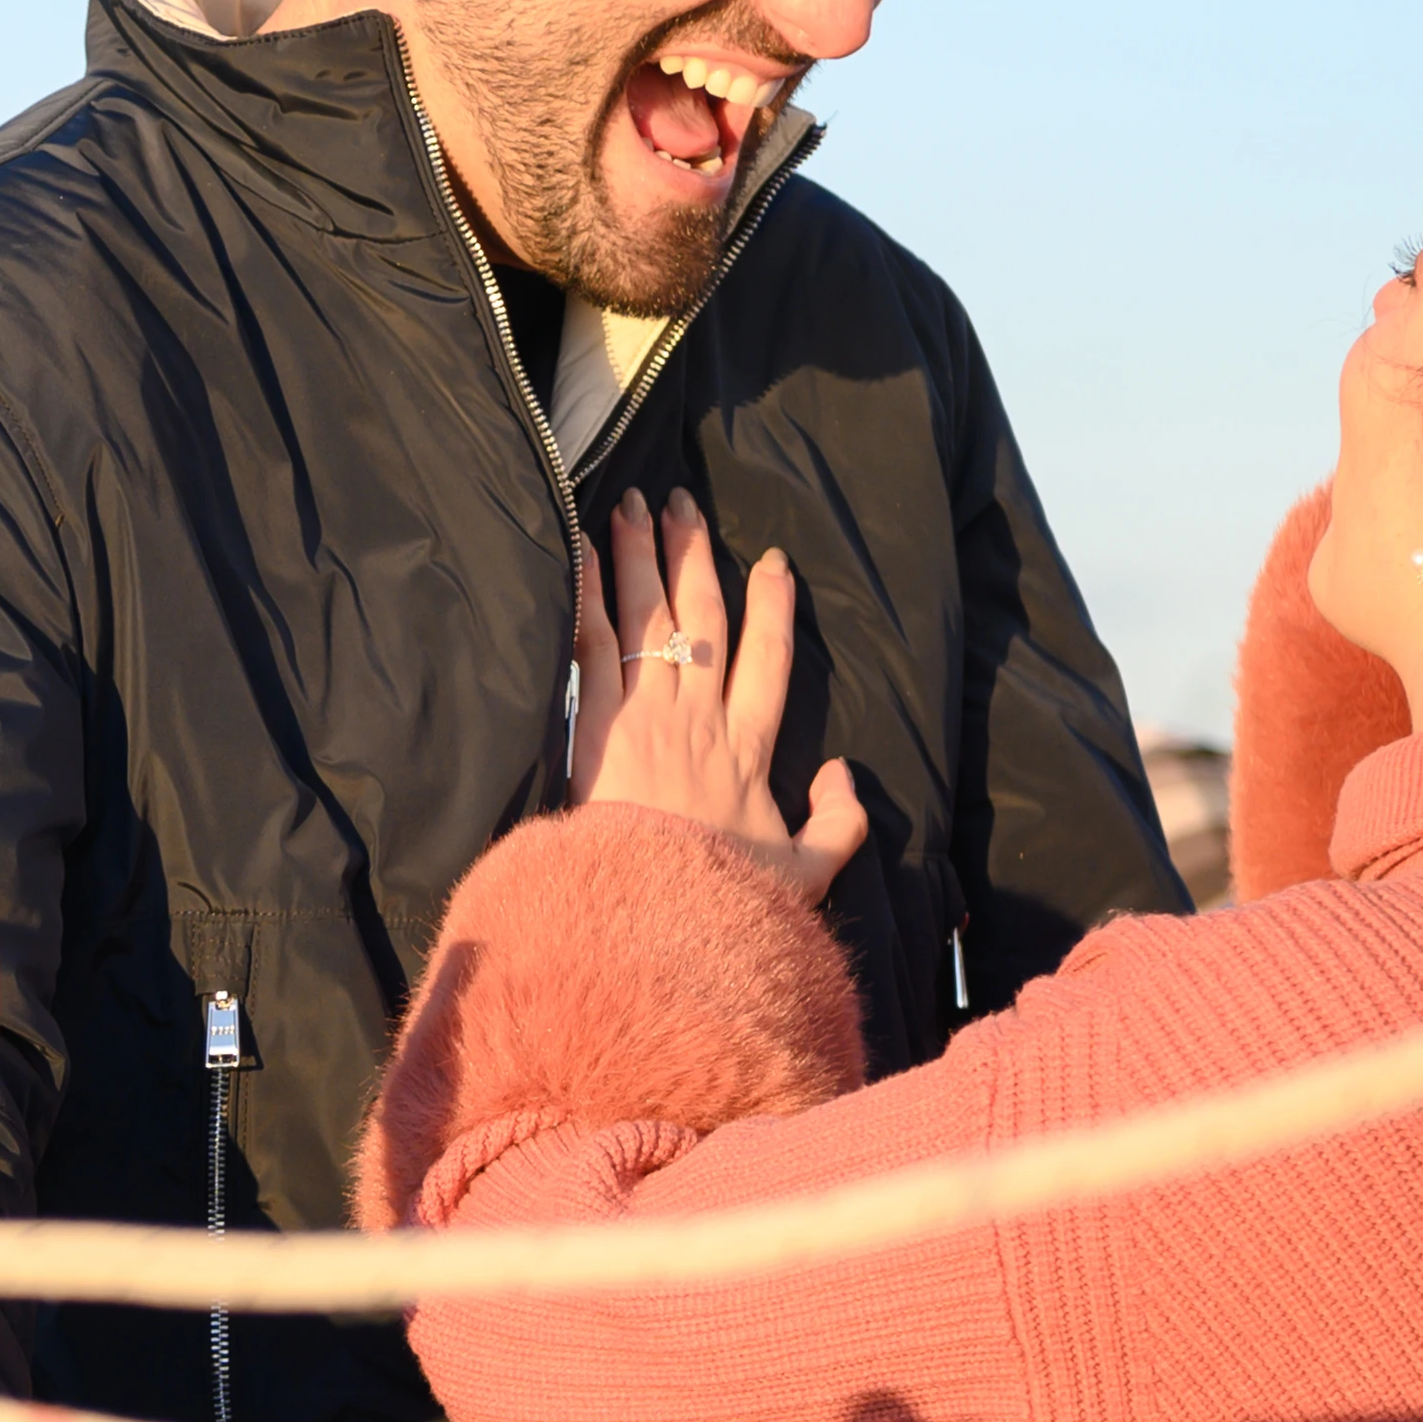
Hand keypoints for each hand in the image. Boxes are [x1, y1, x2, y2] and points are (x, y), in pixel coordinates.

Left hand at [574, 490, 867, 900]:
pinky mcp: (598, 725)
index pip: (767, 661)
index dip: (772, 608)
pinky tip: (578, 553)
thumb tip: (844, 773)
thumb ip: (838, 826)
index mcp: (749, 751)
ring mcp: (648, 716)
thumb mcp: (805, 876)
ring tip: (631, 504)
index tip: (772, 562)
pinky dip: (587, 596)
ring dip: (640, 556)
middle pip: (702, 620)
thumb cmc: (727, 904)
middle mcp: (701, 719)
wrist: (660, 919)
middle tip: (682, 502)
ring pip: (649, 617)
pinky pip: (593, 645)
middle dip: (694, 556)